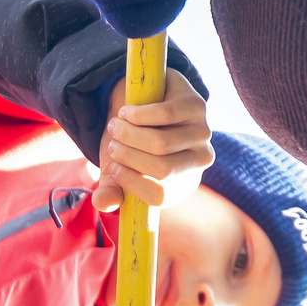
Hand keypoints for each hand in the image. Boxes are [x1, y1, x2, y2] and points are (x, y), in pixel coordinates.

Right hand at [93, 72, 211, 212]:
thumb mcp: (118, 168)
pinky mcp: (197, 106)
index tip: (113, 167)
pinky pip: (165, 115)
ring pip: (162, 143)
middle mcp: (200, 161)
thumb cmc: (132, 143)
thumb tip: (104, 203)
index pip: (160, 196)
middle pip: (162, 169)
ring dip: (128, 133)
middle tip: (112, 144)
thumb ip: (111, 190)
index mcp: (184, 184)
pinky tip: (126, 112)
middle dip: (127, 156)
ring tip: (115, 126)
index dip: (130, 183)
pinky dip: (136, 114)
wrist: (144, 102)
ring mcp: (202, 133)